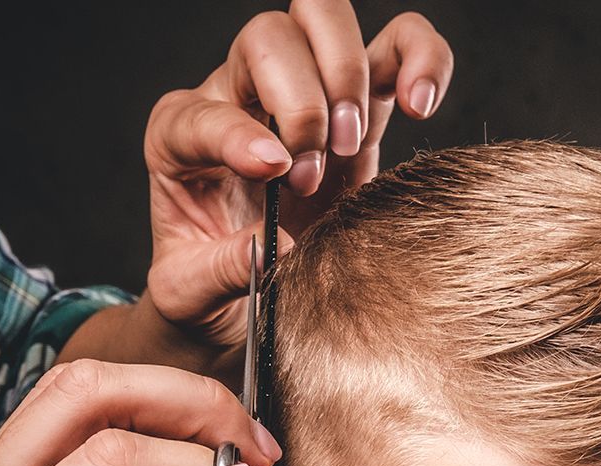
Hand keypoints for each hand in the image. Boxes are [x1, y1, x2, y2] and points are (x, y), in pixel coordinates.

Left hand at [135, 2, 453, 371]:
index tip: (275, 171)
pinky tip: (420, 101)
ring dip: (349, 74)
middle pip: (268, 36)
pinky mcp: (358, 109)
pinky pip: (395, 49)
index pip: (206, 110)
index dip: (240, 134)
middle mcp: (237, 96)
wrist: (241, 303)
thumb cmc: (207, 289)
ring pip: (325, 20)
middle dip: (300, 100)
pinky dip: (418, 58)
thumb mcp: (190, 293)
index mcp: (180, 136)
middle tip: (311, 173)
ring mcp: (303, 94)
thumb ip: (220, 270)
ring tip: (352, 143)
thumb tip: (271, 250)